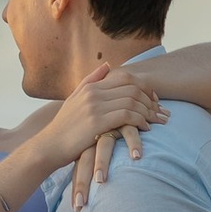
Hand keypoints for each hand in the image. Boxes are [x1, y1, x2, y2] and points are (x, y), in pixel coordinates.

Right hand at [40, 64, 165, 185]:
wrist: (48, 146)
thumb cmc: (63, 127)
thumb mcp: (74, 100)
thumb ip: (91, 81)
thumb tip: (108, 65)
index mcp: (91, 87)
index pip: (126, 78)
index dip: (145, 87)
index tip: (154, 100)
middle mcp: (93, 92)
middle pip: (133, 88)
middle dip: (151, 100)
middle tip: (162, 112)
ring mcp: (95, 106)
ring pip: (133, 101)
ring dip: (149, 112)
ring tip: (158, 121)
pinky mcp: (97, 122)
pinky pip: (127, 115)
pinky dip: (140, 121)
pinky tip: (145, 129)